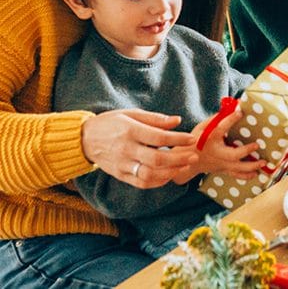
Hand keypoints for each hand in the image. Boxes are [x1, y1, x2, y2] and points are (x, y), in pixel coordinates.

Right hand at [81, 109, 198, 188]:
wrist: (84, 139)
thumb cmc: (111, 123)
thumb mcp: (131, 113)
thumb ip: (155, 119)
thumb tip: (177, 120)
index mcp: (130, 131)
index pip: (158, 137)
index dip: (177, 139)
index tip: (191, 139)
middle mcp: (126, 149)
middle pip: (156, 159)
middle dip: (178, 159)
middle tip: (194, 156)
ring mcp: (122, 164)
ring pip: (149, 174)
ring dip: (170, 172)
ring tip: (185, 166)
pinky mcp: (119, 175)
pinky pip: (141, 183)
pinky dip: (158, 181)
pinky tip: (169, 175)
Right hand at [181, 108, 264, 181]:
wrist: (187, 160)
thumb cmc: (196, 140)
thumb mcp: (201, 127)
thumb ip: (215, 119)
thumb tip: (231, 108)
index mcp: (210, 139)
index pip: (220, 129)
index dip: (230, 120)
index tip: (240, 112)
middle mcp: (216, 153)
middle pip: (231, 155)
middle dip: (245, 151)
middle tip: (257, 145)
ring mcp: (220, 163)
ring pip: (236, 168)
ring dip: (251, 166)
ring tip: (263, 162)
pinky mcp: (222, 169)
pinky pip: (235, 175)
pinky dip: (246, 176)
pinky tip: (256, 174)